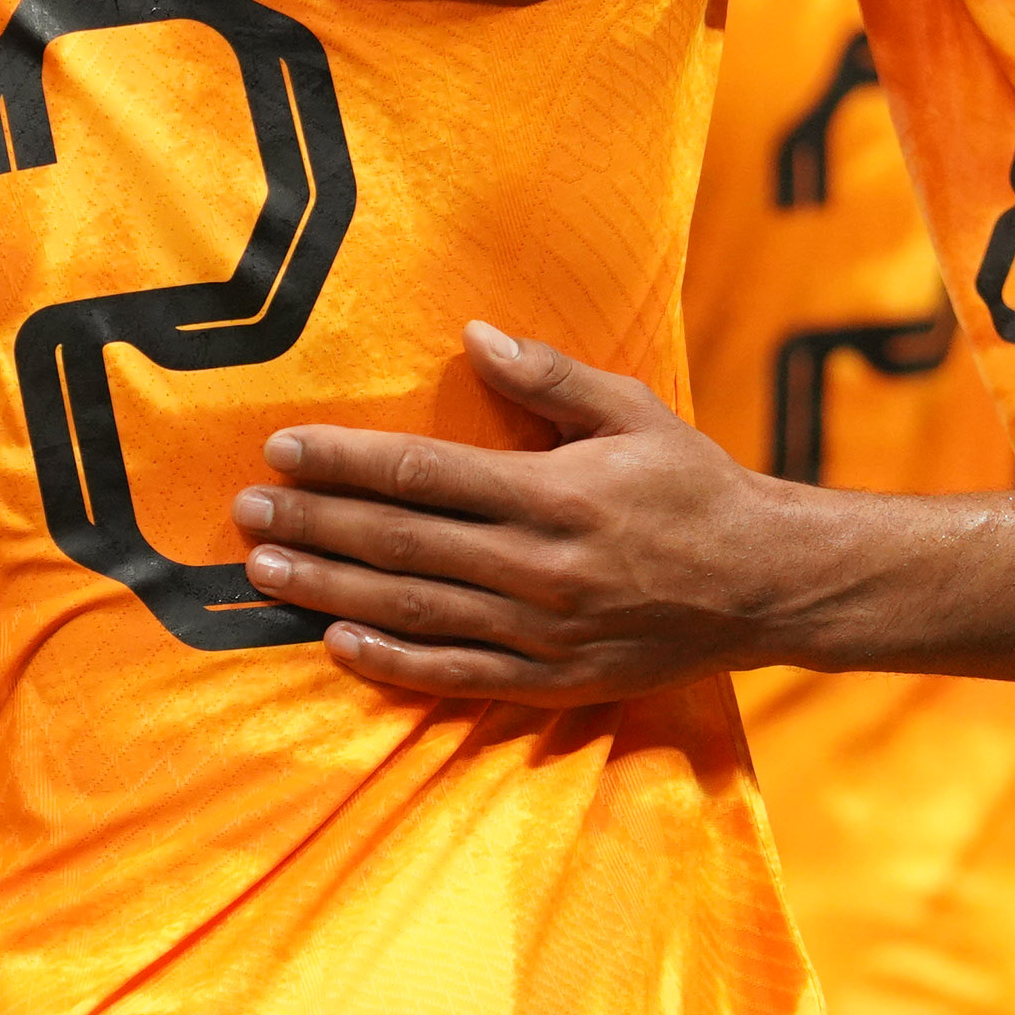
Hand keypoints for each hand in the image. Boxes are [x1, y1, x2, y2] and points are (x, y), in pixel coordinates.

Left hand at [236, 325, 830, 702]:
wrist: (770, 584)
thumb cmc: (695, 487)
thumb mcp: (634, 412)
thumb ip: (550, 376)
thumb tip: (472, 335)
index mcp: (555, 493)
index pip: (423, 474)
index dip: (344, 461)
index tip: (282, 449)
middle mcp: (540, 565)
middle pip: (401, 543)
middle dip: (314, 525)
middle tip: (244, 513)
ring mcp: (543, 630)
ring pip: (414, 610)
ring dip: (329, 589)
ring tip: (262, 571)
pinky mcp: (553, 679)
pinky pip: (456, 676)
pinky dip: (391, 662)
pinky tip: (335, 643)